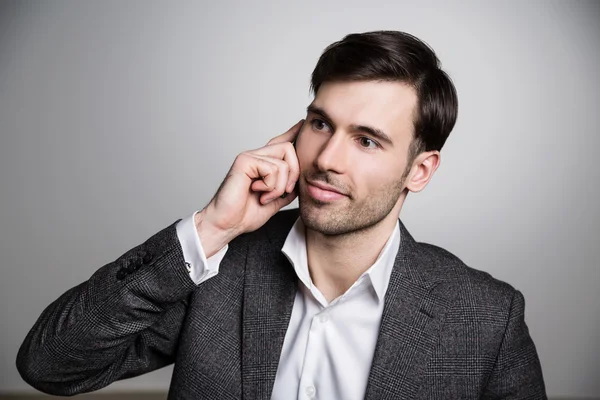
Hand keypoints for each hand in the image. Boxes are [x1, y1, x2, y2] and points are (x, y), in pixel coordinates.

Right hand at [195, 120, 302, 256]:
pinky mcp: (244, 161)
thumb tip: (300, 182)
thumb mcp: (274, 202)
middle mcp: (257, 157)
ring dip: (280, 186)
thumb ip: (286, 190)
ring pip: (283, 162)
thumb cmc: (244, 214)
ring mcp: (250, 157)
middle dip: (295, 173)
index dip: (293, 132)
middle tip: (287, 191)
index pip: (281, 142)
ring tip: (266, 196)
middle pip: (289, 148)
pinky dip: (270, 186)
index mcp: (263, 164)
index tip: (302, 123)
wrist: (227, 224)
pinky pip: (272, 168)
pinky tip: (258, 192)